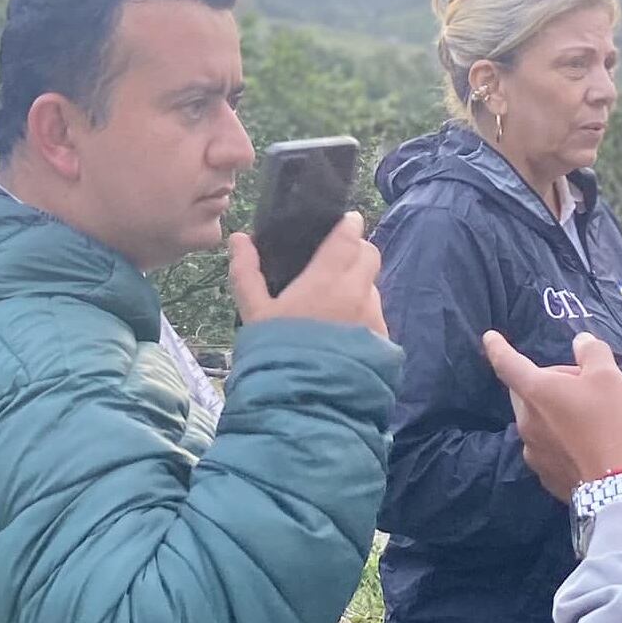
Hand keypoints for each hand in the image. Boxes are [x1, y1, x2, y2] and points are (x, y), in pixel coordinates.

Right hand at [229, 212, 386, 337]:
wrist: (307, 401)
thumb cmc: (277, 351)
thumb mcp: (254, 313)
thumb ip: (246, 272)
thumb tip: (238, 238)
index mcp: (327, 278)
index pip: (349, 236)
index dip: (348, 224)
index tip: (345, 221)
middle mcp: (357, 292)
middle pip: (370, 255)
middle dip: (358, 250)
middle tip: (338, 258)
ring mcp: (373, 317)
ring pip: (373, 286)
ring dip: (360, 284)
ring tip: (335, 301)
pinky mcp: (382, 340)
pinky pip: (376, 315)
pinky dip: (363, 313)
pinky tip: (344, 330)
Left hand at [482, 331, 621, 497]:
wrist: (620, 488)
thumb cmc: (614, 423)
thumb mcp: (610, 377)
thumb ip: (592, 352)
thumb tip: (581, 341)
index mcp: (536, 392)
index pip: (508, 363)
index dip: (498, 347)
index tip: (490, 338)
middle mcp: (526, 422)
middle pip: (527, 392)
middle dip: (548, 383)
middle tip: (583, 385)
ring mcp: (534, 452)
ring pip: (539, 421)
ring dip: (556, 412)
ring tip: (591, 418)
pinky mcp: (546, 476)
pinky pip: (549, 447)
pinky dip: (562, 439)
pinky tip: (588, 445)